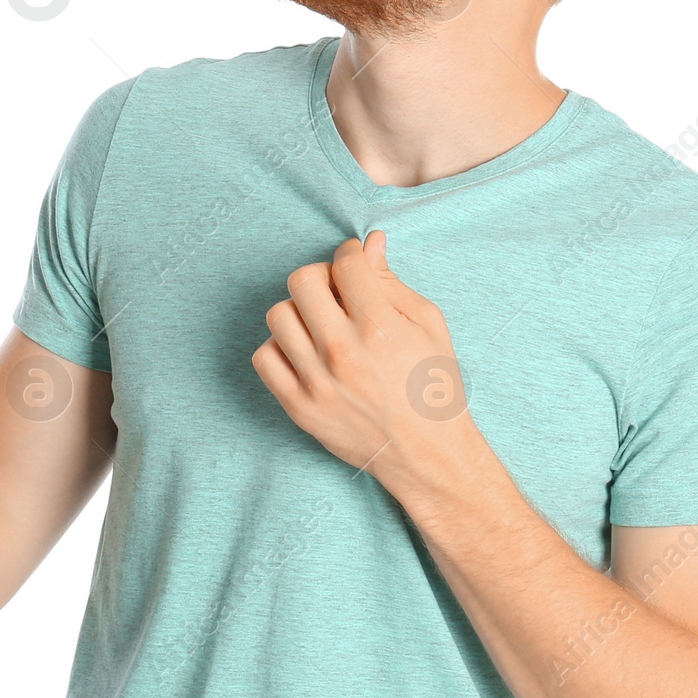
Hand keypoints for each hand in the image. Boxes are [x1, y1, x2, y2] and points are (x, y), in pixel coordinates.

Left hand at [252, 230, 472, 481]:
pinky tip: (305, 352)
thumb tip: (369, 242)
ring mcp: (315, 381)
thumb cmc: (433, 387)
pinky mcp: (298, 407)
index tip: (353, 263)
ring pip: (278, 315)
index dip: (350, 254)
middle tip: (336, 292)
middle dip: (321, 277)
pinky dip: (280, 347)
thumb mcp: (428, 326)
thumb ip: (392, 282)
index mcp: (379, 328)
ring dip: (299, 311)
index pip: (345, 264)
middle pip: (302, 281)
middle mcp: (342, 352)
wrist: (427, 455)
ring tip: (321, 325)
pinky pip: (263, 357)